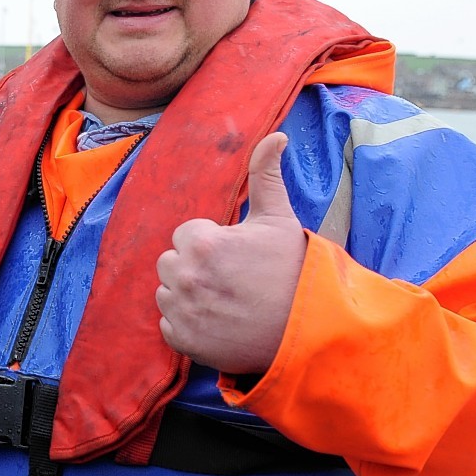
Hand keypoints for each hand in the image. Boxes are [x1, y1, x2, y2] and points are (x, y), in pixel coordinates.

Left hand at [155, 132, 305, 374]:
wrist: (309, 329)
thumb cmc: (293, 271)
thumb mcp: (280, 220)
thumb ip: (266, 175)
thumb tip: (276, 135)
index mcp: (202, 244)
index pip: (185, 235)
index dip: (212, 244)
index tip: (237, 258)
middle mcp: (185, 276)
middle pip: (171, 263)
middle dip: (194, 267)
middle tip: (231, 280)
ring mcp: (182, 311)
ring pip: (167, 293)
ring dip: (188, 295)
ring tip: (226, 302)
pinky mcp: (183, 340)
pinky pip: (169, 325)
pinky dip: (188, 326)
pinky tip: (218, 323)